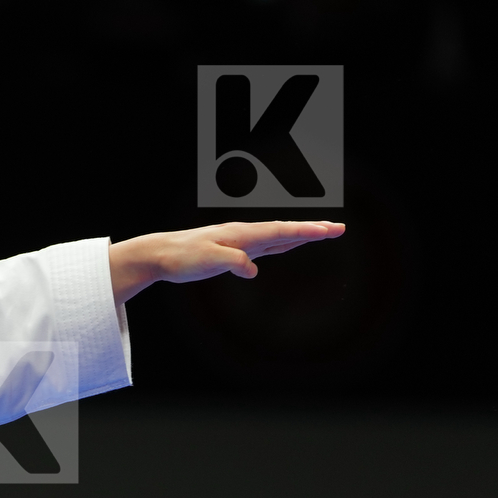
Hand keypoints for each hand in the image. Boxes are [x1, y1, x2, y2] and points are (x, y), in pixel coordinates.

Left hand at [108, 220, 343, 303]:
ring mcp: (238, 241)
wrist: (159, 253)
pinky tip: (286, 244)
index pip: (281, 231)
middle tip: (338, 228)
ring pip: (276, 236)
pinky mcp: (232, 250)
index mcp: (241, 235)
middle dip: (312, 229)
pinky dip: (281, 242)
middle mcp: (243, 234)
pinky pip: (264, 245)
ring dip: (300, 234)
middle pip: (284, 230)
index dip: (307, 231)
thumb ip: (231, 262)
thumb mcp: (206, 261)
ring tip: (322, 232)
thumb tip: (251, 269)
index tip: (330, 230)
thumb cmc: (181, 257)